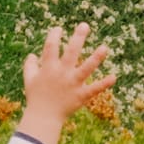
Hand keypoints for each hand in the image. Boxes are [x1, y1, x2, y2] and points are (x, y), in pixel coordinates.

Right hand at [20, 20, 114, 136]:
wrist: (43, 118)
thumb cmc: (36, 98)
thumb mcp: (29, 80)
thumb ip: (30, 66)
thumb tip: (32, 55)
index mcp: (48, 68)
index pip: (51, 47)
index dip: (54, 36)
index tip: (59, 29)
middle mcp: (61, 73)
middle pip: (71, 52)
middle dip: (78, 38)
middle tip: (85, 25)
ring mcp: (72, 84)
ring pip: (86, 68)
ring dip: (96, 58)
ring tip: (105, 48)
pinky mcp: (81, 95)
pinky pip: (94, 89)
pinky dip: (104, 83)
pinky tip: (114, 77)